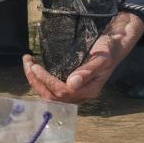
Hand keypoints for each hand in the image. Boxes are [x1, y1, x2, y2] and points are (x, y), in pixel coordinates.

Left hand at [22, 12, 143, 102]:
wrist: (115, 45)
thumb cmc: (110, 50)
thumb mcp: (102, 58)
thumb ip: (88, 71)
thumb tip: (71, 84)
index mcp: (89, 91)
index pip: (62, 92)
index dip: (46, 81)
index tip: (35, 67)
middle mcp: (80, 95)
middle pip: (52, 97)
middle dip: (36, 81)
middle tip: (27, 62)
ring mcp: (75, 91)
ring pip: (49, 94)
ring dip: (35, 81)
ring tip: (28, 62)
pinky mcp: (70, 85)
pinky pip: (51, 89)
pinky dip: (40, 80)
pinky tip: (34, 68)